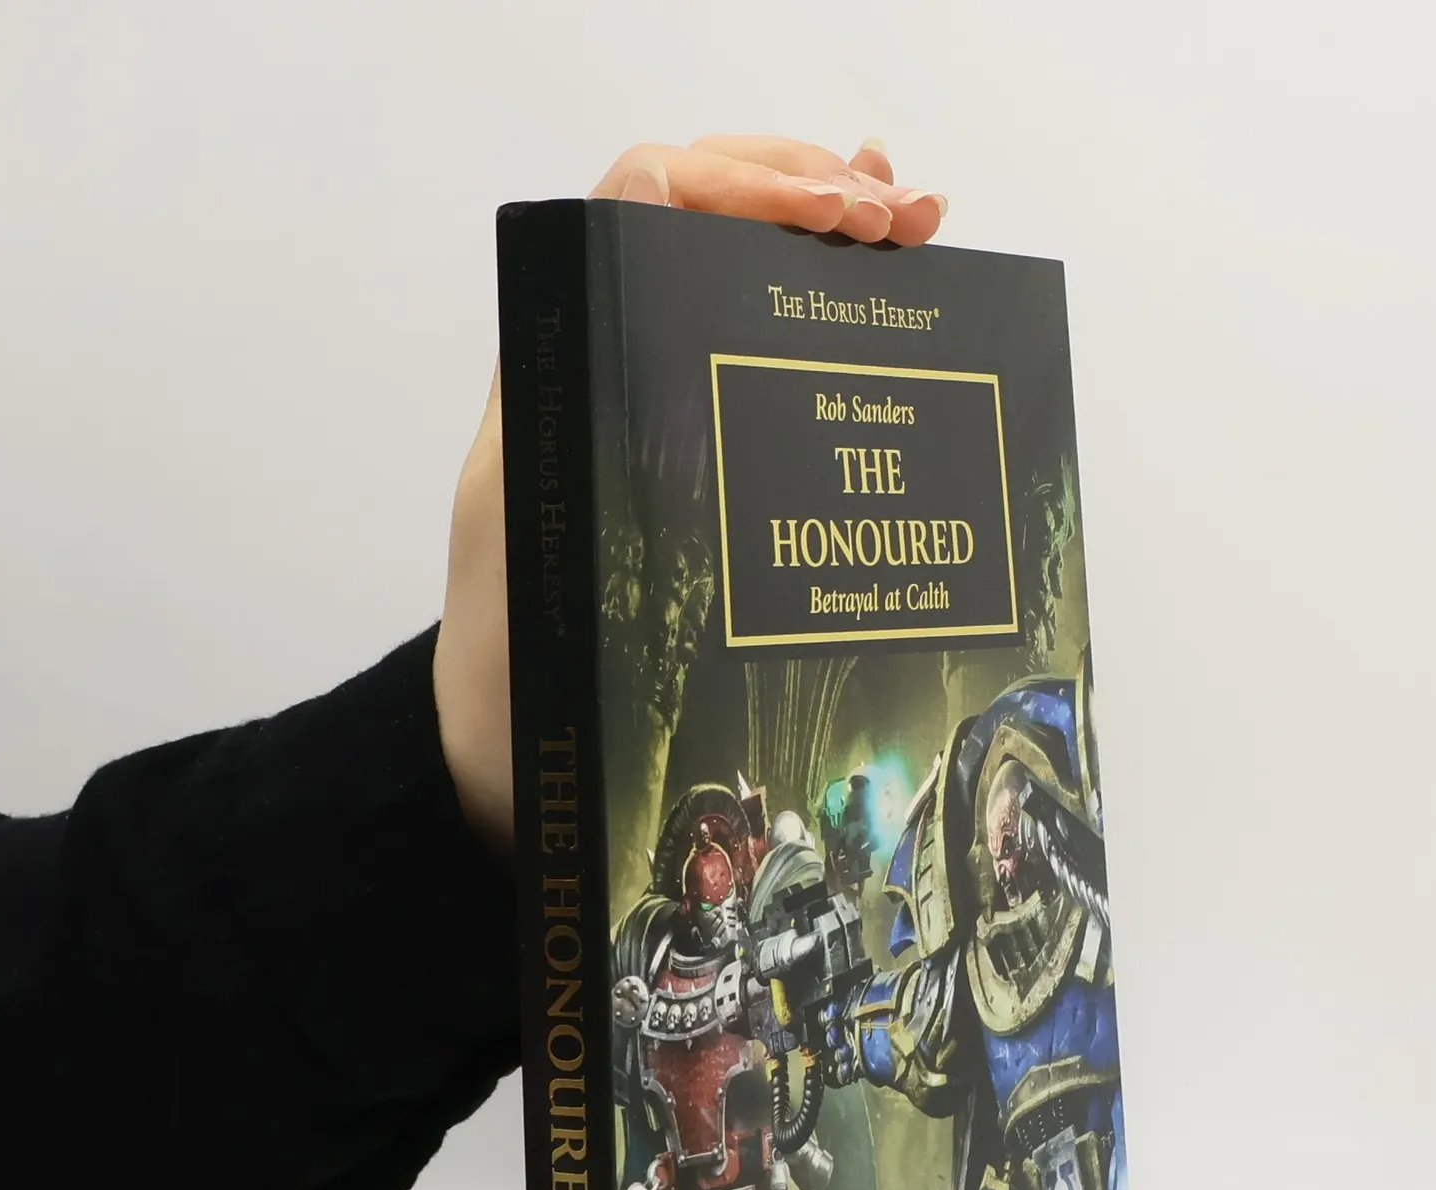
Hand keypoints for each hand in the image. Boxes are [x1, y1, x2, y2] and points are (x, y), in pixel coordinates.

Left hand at [433, 137, 946, 848]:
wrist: (518, 760)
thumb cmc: (513, 658)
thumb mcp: (525, 519)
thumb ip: (567, 376)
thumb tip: (642, 188)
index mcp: (568, 361)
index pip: (655, 200)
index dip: (752, 183)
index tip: (842, 217)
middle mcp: (616, 366)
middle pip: (717, 218)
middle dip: (816, 194)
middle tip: (910, 221)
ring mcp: (666, 415)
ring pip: (751, 278)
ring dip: (838, 235)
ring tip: (922, 229)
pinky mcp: (704, 472)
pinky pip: (770, 363)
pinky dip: (837, 316)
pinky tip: (899, 290)